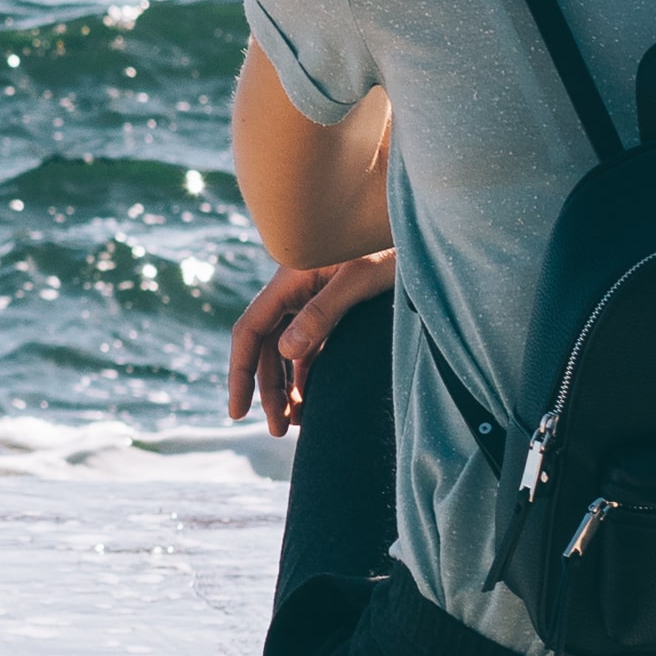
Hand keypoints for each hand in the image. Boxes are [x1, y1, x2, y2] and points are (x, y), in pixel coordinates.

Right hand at [222, 250, 396, 436]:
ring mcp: (312, 298)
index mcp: (289, 280)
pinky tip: (311, 398)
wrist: (418, 224)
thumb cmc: (390, 244)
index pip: (250, 333)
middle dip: (268, 390)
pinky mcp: (333, 305)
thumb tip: (285, 353)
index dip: (239, 374)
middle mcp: (294, 291)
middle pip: (266, 347)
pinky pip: (311, 345)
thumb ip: (322, 314)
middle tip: (278, 430)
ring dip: (286, 385)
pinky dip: (307, 373)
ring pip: (287, 349)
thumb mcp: (359, 277)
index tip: (237, 412)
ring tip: (294, 423)